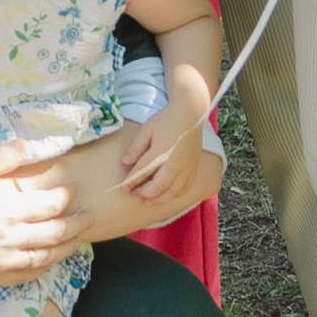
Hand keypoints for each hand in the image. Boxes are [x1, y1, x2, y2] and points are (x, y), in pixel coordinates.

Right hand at [0, 139, 77, 286]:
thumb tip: (26, 145)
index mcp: (8, 211)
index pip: (50, 205)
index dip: (65, 196)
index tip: (73, 189)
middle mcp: (13, 240)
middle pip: (56, 234)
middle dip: (77, 225)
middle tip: (90, 217)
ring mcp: (5, 263)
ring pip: (46, 257)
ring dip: (67, 248)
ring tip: (79, 240)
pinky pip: (28, 275)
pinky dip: (44, 267)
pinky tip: (48, 262)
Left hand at [118, 98, 210, 217]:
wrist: (191, 113)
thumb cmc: (166, 120)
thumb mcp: (147, 129)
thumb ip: (136, 147)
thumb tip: (124, 163)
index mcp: (163, 152)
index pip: (144, 171)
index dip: (132, 181)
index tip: (123, 187)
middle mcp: (177, 163)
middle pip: (160, 186)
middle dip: (145, 193)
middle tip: (134, 195)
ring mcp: (187, 167)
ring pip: (173, 191)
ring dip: (159, 200)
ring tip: (148, 203)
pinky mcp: (194, 168)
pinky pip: (185, 188)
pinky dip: (174, 196)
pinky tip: (166, 197)